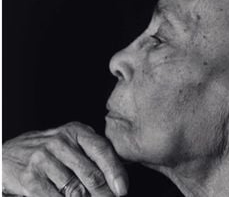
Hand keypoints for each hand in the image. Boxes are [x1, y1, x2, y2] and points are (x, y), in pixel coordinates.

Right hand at [3, 122, 128, 196]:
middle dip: (105, 193)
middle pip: (91, 174)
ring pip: (75, 190)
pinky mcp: (30, 178)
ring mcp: (43, 159)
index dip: (115, 172)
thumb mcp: (71, 142)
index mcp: (75, 131)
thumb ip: (92, 153)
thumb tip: (117, 178)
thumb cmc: (49, 150)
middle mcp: (60, 142)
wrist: (8, 154)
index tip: (122, 190)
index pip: (102, 150)